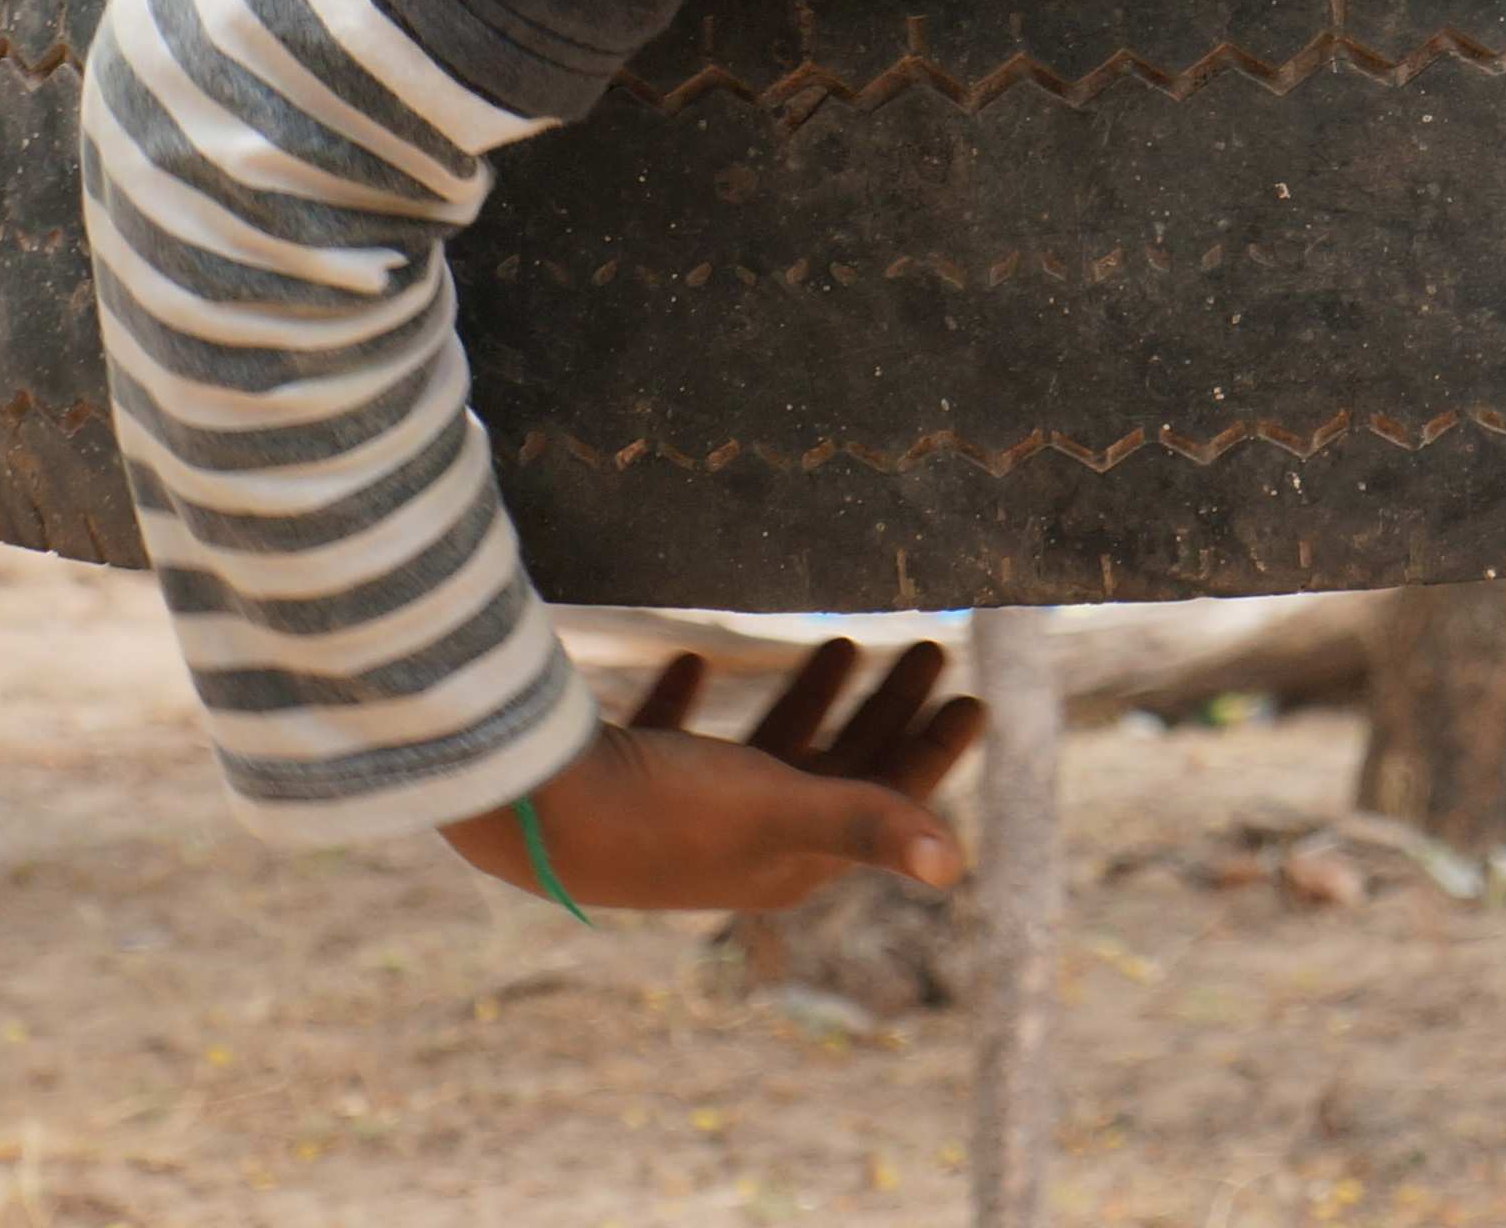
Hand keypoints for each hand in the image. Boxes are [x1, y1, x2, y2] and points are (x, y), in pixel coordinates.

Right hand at [441, 636, 987, 914]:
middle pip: (837, 770)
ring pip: (766, 751)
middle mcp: (738, 845)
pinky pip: (670, 736)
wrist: (528, 813)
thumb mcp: (778, 807)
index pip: (882, 802)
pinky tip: (692, 654)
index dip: (933, 751)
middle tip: (928, 646)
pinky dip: (691, 697)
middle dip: (886, 712)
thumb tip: (957, 866)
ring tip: (843, 638)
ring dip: (809, 699)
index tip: (976, 695)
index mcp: (785, 860)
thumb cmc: (664, 811)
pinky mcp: (622, 783)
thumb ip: (865, 824)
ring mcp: (678, 817)